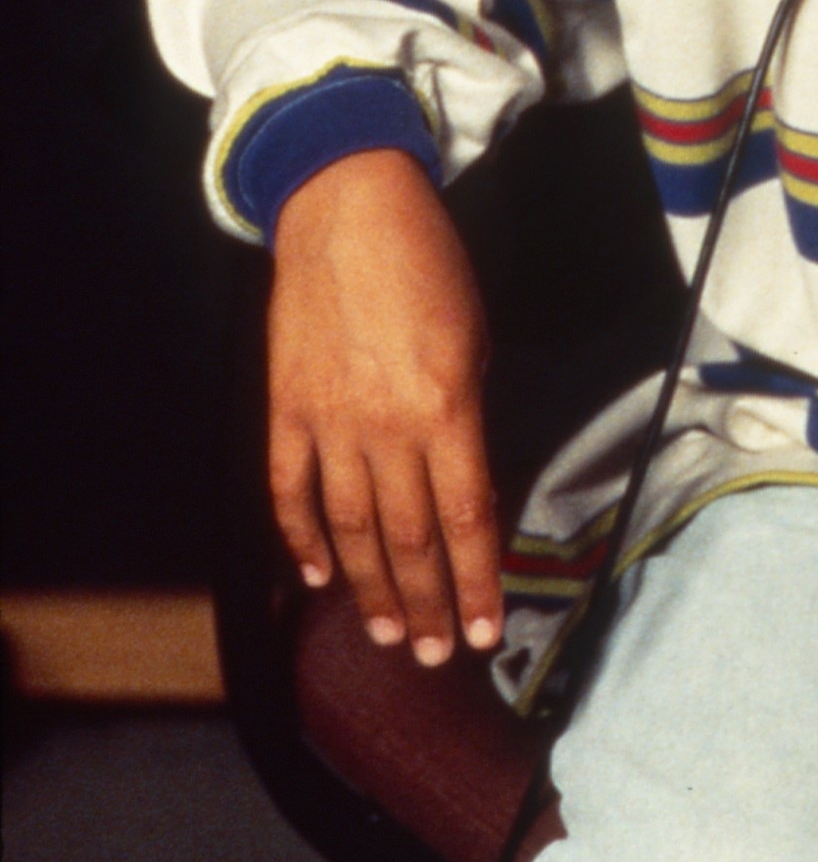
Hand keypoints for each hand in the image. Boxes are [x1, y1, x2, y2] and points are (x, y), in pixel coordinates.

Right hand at [268, 147, 501, 664]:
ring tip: (388, 636)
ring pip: (351, 530)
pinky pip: (291, 491)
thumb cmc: (426, 261)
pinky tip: (318, 577)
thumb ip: (467, 412)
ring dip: (371, 590)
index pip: (466, 518)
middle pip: (409, 539)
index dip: (477, 582)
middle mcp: (386, 425)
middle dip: (428, 605)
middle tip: (438, 654)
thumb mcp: (474, 333)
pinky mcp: (285, 409)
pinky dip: (303, 540)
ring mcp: (328, 421)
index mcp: (447, 404)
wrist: (346, 207)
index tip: (487, 631)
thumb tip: (461, 477)